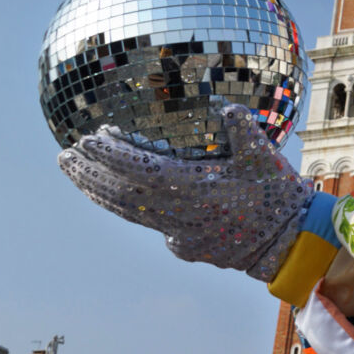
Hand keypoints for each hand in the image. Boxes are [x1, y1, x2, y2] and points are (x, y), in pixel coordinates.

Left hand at [58, 104, 311, 279]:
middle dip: (89, 174)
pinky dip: (132, 211)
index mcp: (193, 188)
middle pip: (121, 195)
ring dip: (100, 193)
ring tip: (79, 176)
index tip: (86, 139)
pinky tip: (126, 200)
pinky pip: (152, 226)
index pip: (138, 170)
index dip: (109, 155)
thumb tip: (225, 106)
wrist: (288, 245)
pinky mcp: (188, 247)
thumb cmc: (279, 197)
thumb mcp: (266, 157)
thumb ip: (244, 129)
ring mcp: (180, 233)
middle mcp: (178, 213)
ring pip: (130, 213)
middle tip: (64, 156)